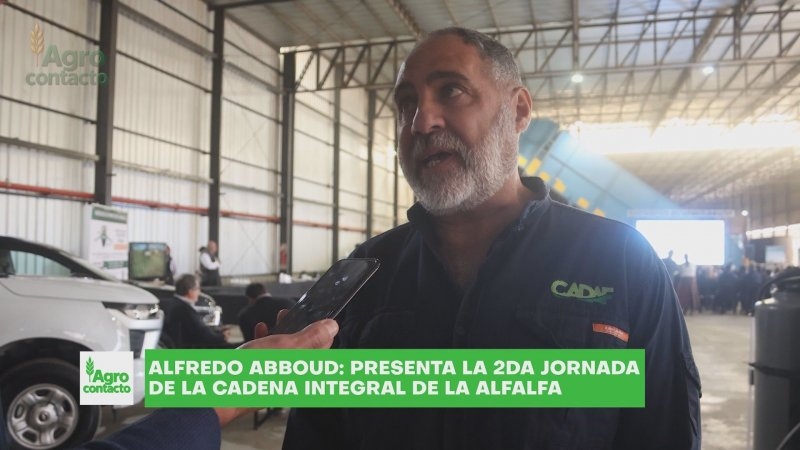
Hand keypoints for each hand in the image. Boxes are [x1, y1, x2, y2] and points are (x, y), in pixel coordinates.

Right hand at [213, 319, 338, 426]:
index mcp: (303, 374)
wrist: (219, 391)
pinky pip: (268, 355)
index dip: (324, 331)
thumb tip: (332, 327)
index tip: (322, 317)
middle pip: (304, 349)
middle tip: (300, 314)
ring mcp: (274, 377)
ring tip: (281, 317)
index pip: (323, 350)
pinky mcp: (258, 374)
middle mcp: (291, 378)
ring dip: (284, 331)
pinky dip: (266, 340)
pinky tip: (261, 329)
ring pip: (285, 350)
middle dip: (302, 329)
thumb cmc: (252, 374)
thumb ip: (311, 337)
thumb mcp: (287, 347)